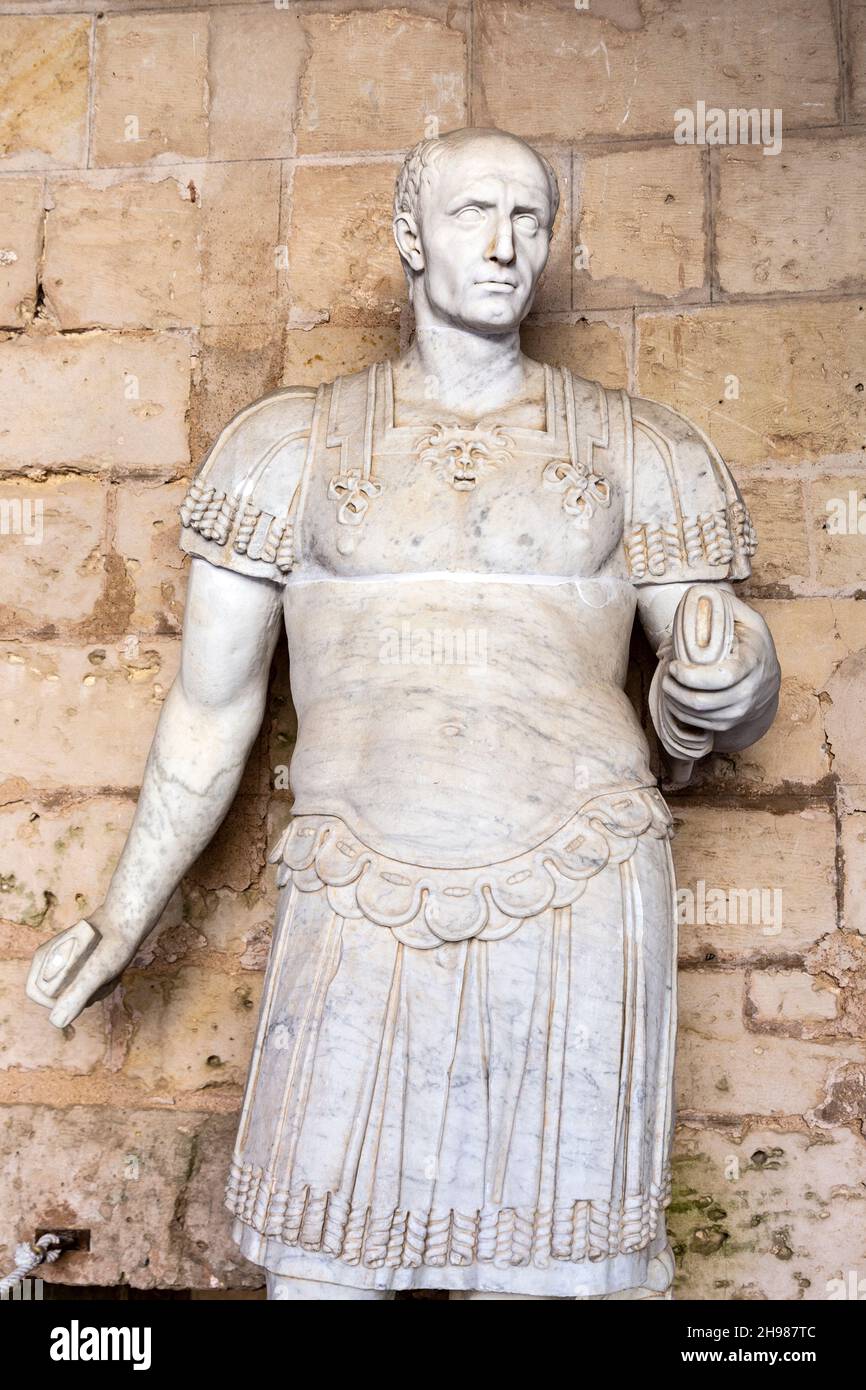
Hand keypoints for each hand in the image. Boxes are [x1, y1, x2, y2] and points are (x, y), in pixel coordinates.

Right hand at [26, 911, 136, 1028]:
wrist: (132, 920)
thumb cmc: (114, 940)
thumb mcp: (96, 970)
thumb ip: (76, 994)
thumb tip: (56, 1022)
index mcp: (44, 958)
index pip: (36, 993)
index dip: (55, 1002)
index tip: (80, 994)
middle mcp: (52, 961)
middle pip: (57, 996)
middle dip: (83, 995)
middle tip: (102, 978)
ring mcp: (68, 964)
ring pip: (76, 994)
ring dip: (96, 990)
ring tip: (110, 973)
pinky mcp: (82, 965)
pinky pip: (87, 987)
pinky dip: (101, 984)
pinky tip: (113, 973)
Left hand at [660, 597, 779, 738]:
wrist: (768, 678)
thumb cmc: (751, 643)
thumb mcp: (746, 618)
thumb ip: (723, 605)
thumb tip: (695, 598)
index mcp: (753, 662)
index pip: (723, 678)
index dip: (692, 676)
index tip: (674, 666)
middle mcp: (750, 690)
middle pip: (705, 702)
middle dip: (676, 690)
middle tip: (666, 674)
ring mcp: (741, 710)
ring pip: (700, 715)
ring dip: (675, 702)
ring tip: (667, 684)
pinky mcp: (731, 722)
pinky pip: (701, 724)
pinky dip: (682, 713)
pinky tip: (675, 697)